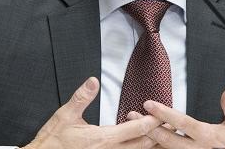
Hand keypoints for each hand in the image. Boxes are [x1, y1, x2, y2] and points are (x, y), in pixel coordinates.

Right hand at [23, 77, 160, 148]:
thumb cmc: (54, 140)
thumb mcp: (65, 114)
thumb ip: (82, 97)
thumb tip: (93, 81)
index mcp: (103, 138)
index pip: (136, 129)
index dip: (152, 121)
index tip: (163, 113)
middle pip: (143, 144)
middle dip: (158, 133)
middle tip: (169, 123)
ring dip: (150, 143)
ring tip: (161, 134)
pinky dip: (136, 148)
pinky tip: (140, 143)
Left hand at [137, 88, 224, 148]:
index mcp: (209, 137)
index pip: (183, 124)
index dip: (165, 114)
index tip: (149, 104)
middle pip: (167, 139)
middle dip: (148, 126)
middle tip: (132, 115)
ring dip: (149, 137)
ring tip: (134, 126)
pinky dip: (157, 147)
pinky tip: (146, 139)